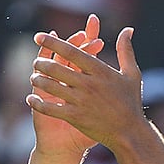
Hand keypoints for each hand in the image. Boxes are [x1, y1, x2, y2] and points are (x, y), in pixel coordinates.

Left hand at [28, 22, 144, 152]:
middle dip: (41, 63)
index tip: (39, 36)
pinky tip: (31, 99)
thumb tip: (128, 29)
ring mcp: (80, 101)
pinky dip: (37, 103)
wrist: (130, 134)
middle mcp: (88, 84)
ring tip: (34, 78)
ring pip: (50, 85)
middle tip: (36, 62)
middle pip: (56, 67)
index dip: (52, 42)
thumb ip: (126, 50)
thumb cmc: (131, 103)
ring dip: (38, 80)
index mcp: (100, 71)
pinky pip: (50, 108)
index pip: (71, 51)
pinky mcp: (75, 117)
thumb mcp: (132, 74)